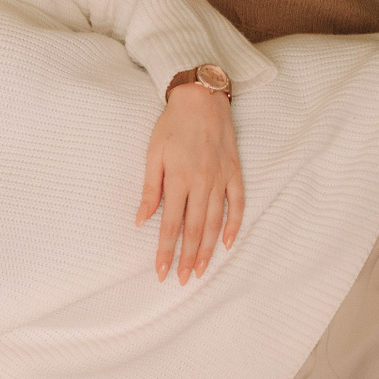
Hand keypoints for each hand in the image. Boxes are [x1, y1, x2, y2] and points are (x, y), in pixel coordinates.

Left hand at [137, 83, 244, 284]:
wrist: (202, 98)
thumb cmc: (172, 125)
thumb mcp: (153, 154)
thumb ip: (150, 190)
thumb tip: (141, 221)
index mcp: (178, 179)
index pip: (170, 225)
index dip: (165, 250)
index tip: (160, 271)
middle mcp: (202, 183)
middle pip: (195, 230)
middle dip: (187, 258)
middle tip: (181, 280)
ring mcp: (221, 179)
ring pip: (215, 222)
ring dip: (208, 249)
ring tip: (200, 271)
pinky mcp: (235, 172)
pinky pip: (237, 204)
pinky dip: (234, 225)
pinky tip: (228, 243)